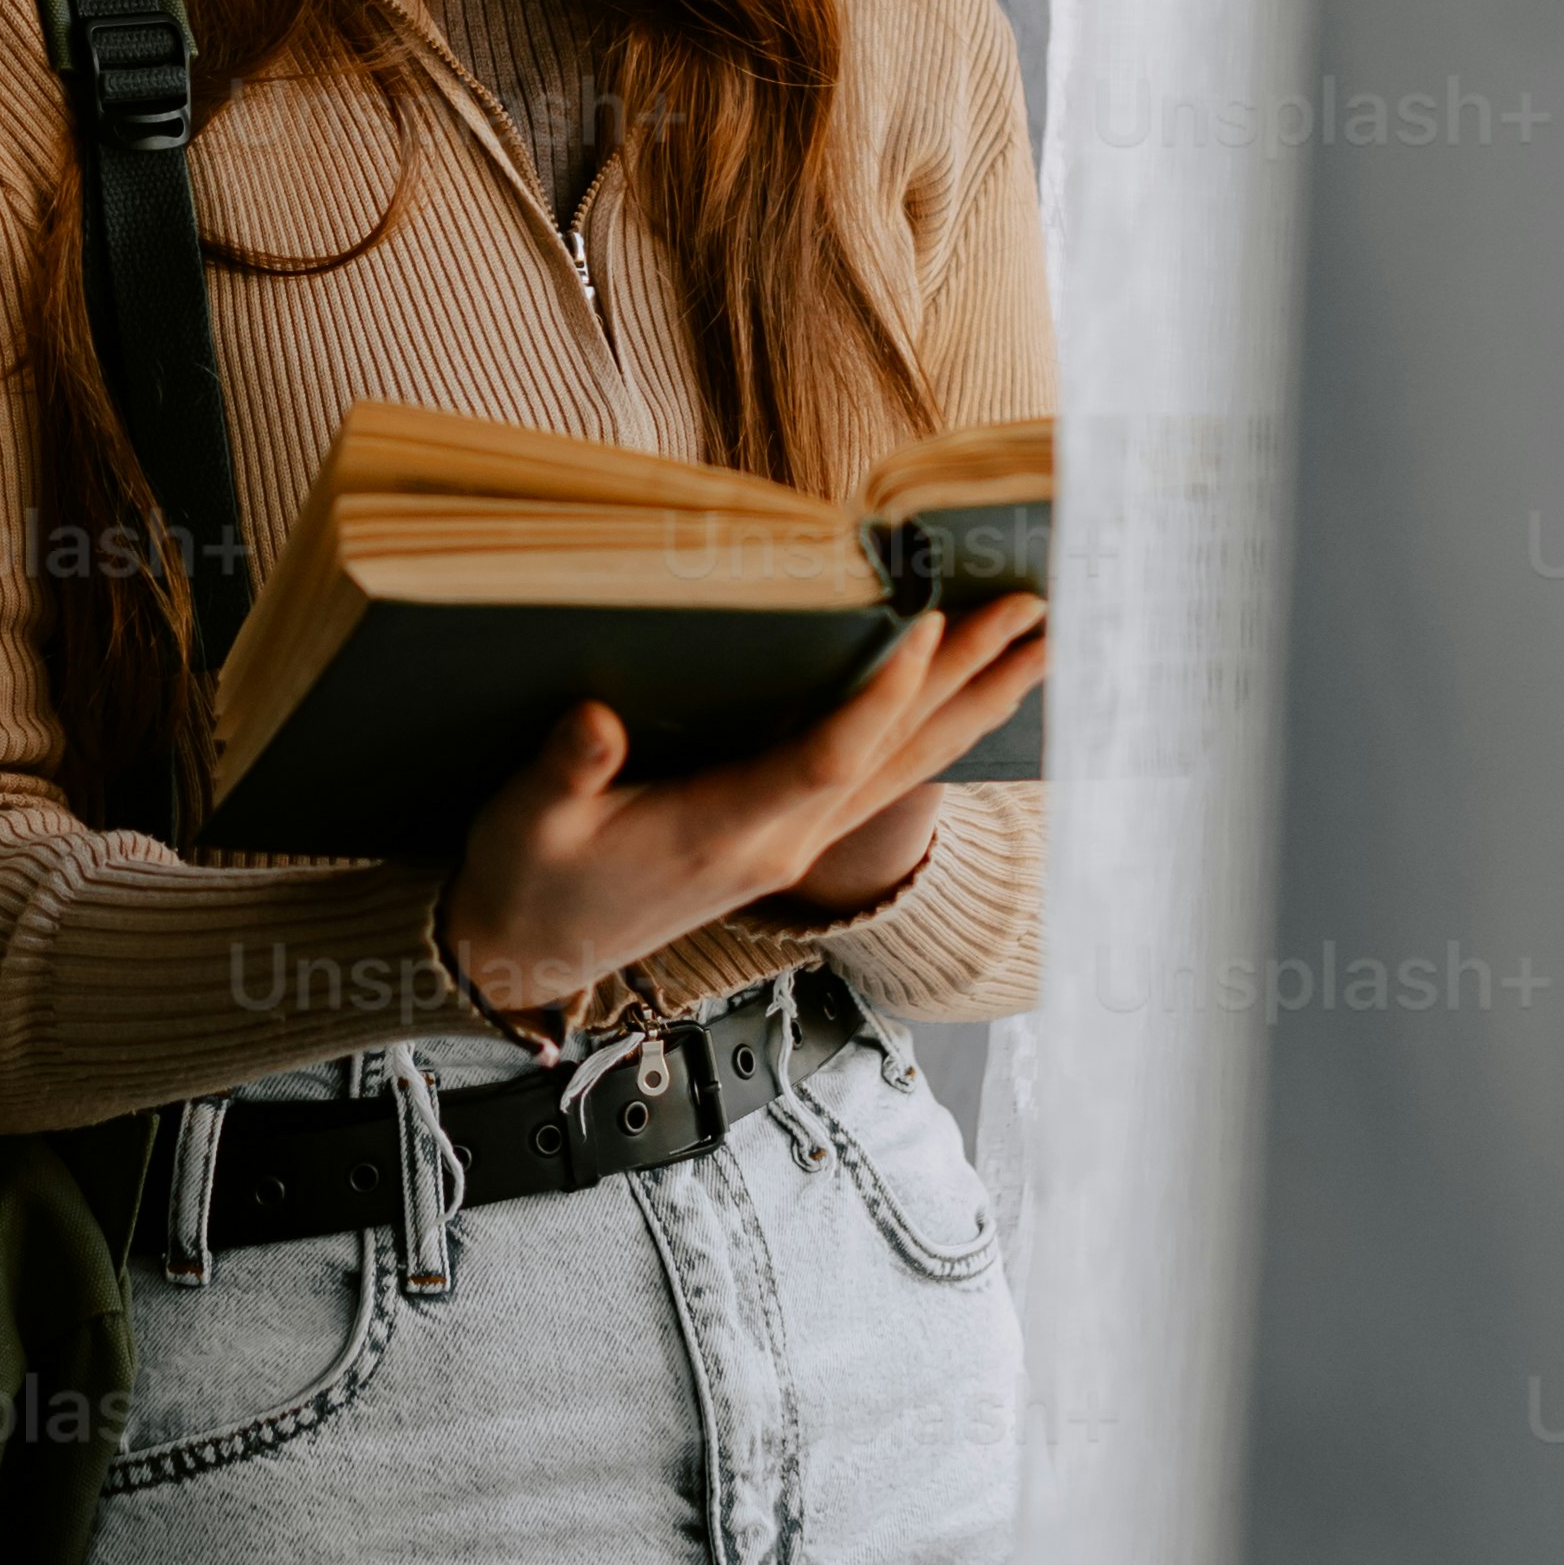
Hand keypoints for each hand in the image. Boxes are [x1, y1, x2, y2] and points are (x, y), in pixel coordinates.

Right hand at [435, 594, 1046, 1030]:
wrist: (526, 954)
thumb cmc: (526, 880)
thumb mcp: (525, 822)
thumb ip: (564, 770)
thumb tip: (595, 721)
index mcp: (726, 831)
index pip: (828, 755)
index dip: (882, 690)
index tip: (930, 618)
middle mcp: (781, 840)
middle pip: (898, 754)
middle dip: (970, 679)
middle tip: (1037, 610)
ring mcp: (792, 843)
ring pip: (905, 767)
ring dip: (974, 702)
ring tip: (1039, 645)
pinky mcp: (785, 839)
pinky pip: (881, 777)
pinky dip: (932, 729)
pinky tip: (964, 698)